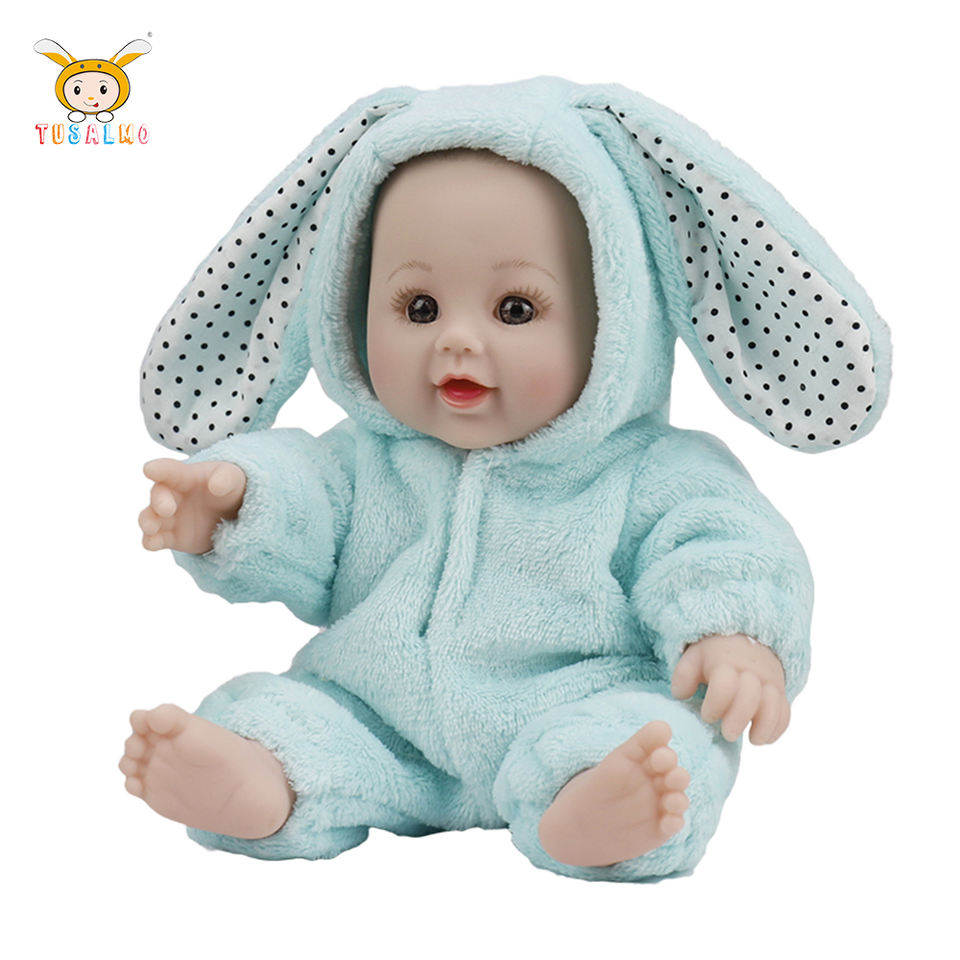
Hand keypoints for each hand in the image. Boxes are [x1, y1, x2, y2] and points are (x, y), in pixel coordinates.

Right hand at [139, 459, 246, 554]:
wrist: (229, 511)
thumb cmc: (226, 486)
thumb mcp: (232, 478)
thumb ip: (225, 479)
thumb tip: (216, 487)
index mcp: (184, 477)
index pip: (169, 470)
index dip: (159, 469)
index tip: (149, 469)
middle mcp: (171, 496)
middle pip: (158, 496)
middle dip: (159, 502)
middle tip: (167, 509)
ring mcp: (168, 517)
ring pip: (149, 518)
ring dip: (148, 523)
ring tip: (152, 528)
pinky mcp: (171, 537)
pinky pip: (155, 540)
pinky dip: (151, 542)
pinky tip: (153, 544)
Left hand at [671, 634, 789, 744]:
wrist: (746, 640)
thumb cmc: (715, 655)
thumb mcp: (694, 658)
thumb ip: (684, 676)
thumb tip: (680, 695)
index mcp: (725, 664)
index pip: (724, 685)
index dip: (715, 704)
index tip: (707, 716)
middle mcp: (750, 673)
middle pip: (750, 696)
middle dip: (738, 719)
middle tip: (727, 734)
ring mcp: (768, 683)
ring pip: (774, 705)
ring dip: (765, 726)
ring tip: (752, 740)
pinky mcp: (780, 693)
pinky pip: (785, 712)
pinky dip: (777, 728)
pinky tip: (762, 737)